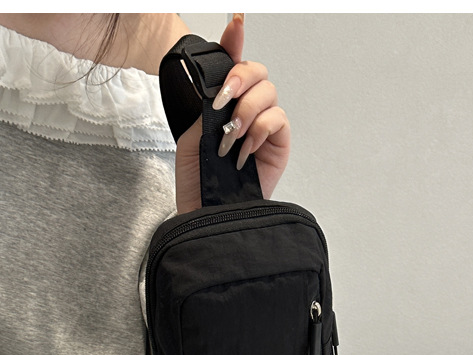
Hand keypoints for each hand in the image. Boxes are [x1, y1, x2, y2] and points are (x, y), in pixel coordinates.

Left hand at [174, 14, 290, 212]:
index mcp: (225, 104)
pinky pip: (276, 118)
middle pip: (256, 71)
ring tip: (230, 138)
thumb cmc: (200, 180)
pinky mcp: (279, 144)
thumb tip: (222, 80)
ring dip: (245, 111)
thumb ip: (208, 104)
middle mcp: (247, 111)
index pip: (233, 64)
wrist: (208, 211)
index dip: (235, 42)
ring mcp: (265, 126)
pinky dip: (258, 130)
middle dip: (239, 78)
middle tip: (222, 101)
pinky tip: (243, 151)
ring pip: (268, 92)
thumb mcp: (193, 134)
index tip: (235, 25)